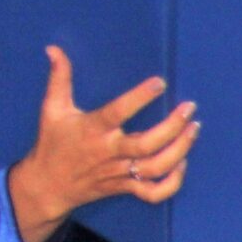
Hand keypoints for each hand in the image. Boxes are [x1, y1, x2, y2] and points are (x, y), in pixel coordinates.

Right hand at [5, 45, 197, 241]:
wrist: (48, 185)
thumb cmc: (52, 143)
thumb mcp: (51, 108)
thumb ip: (58, 77)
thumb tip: (53, 49)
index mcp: (91, 129)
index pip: (118, 112)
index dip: (139, 97)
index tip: (159, 83)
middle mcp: (107, 152)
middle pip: (146, 144)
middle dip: (172, 127)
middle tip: (189, 108)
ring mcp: (117, 172)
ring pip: (155, 167)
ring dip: (179, 150)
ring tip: (192, 129)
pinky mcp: (123, 187)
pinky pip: (153, 193)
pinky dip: (172, 183)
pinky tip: (181, 164)